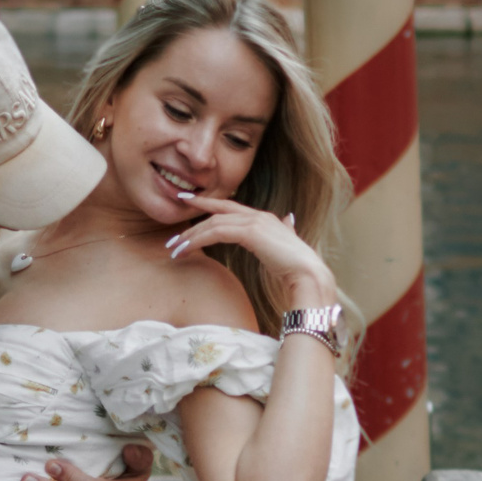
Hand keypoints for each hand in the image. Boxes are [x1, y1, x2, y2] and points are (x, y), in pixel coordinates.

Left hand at [166, 196, 339, 310]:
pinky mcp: (250, 232)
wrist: (309, 276)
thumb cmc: (299, 268)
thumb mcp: (288, 245)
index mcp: (265, 219)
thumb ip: (286, 230)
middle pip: (217, 212)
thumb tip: (290, 219)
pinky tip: (186, 250)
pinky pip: (216, 232)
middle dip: (192, 219)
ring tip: (174, 249)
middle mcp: (258, 216)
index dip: (208, 205)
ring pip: (213, 223)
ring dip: (190, 236)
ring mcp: (255, 222)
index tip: (188, 205)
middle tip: (172, 235)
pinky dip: (198, 240)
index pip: (230, 207)